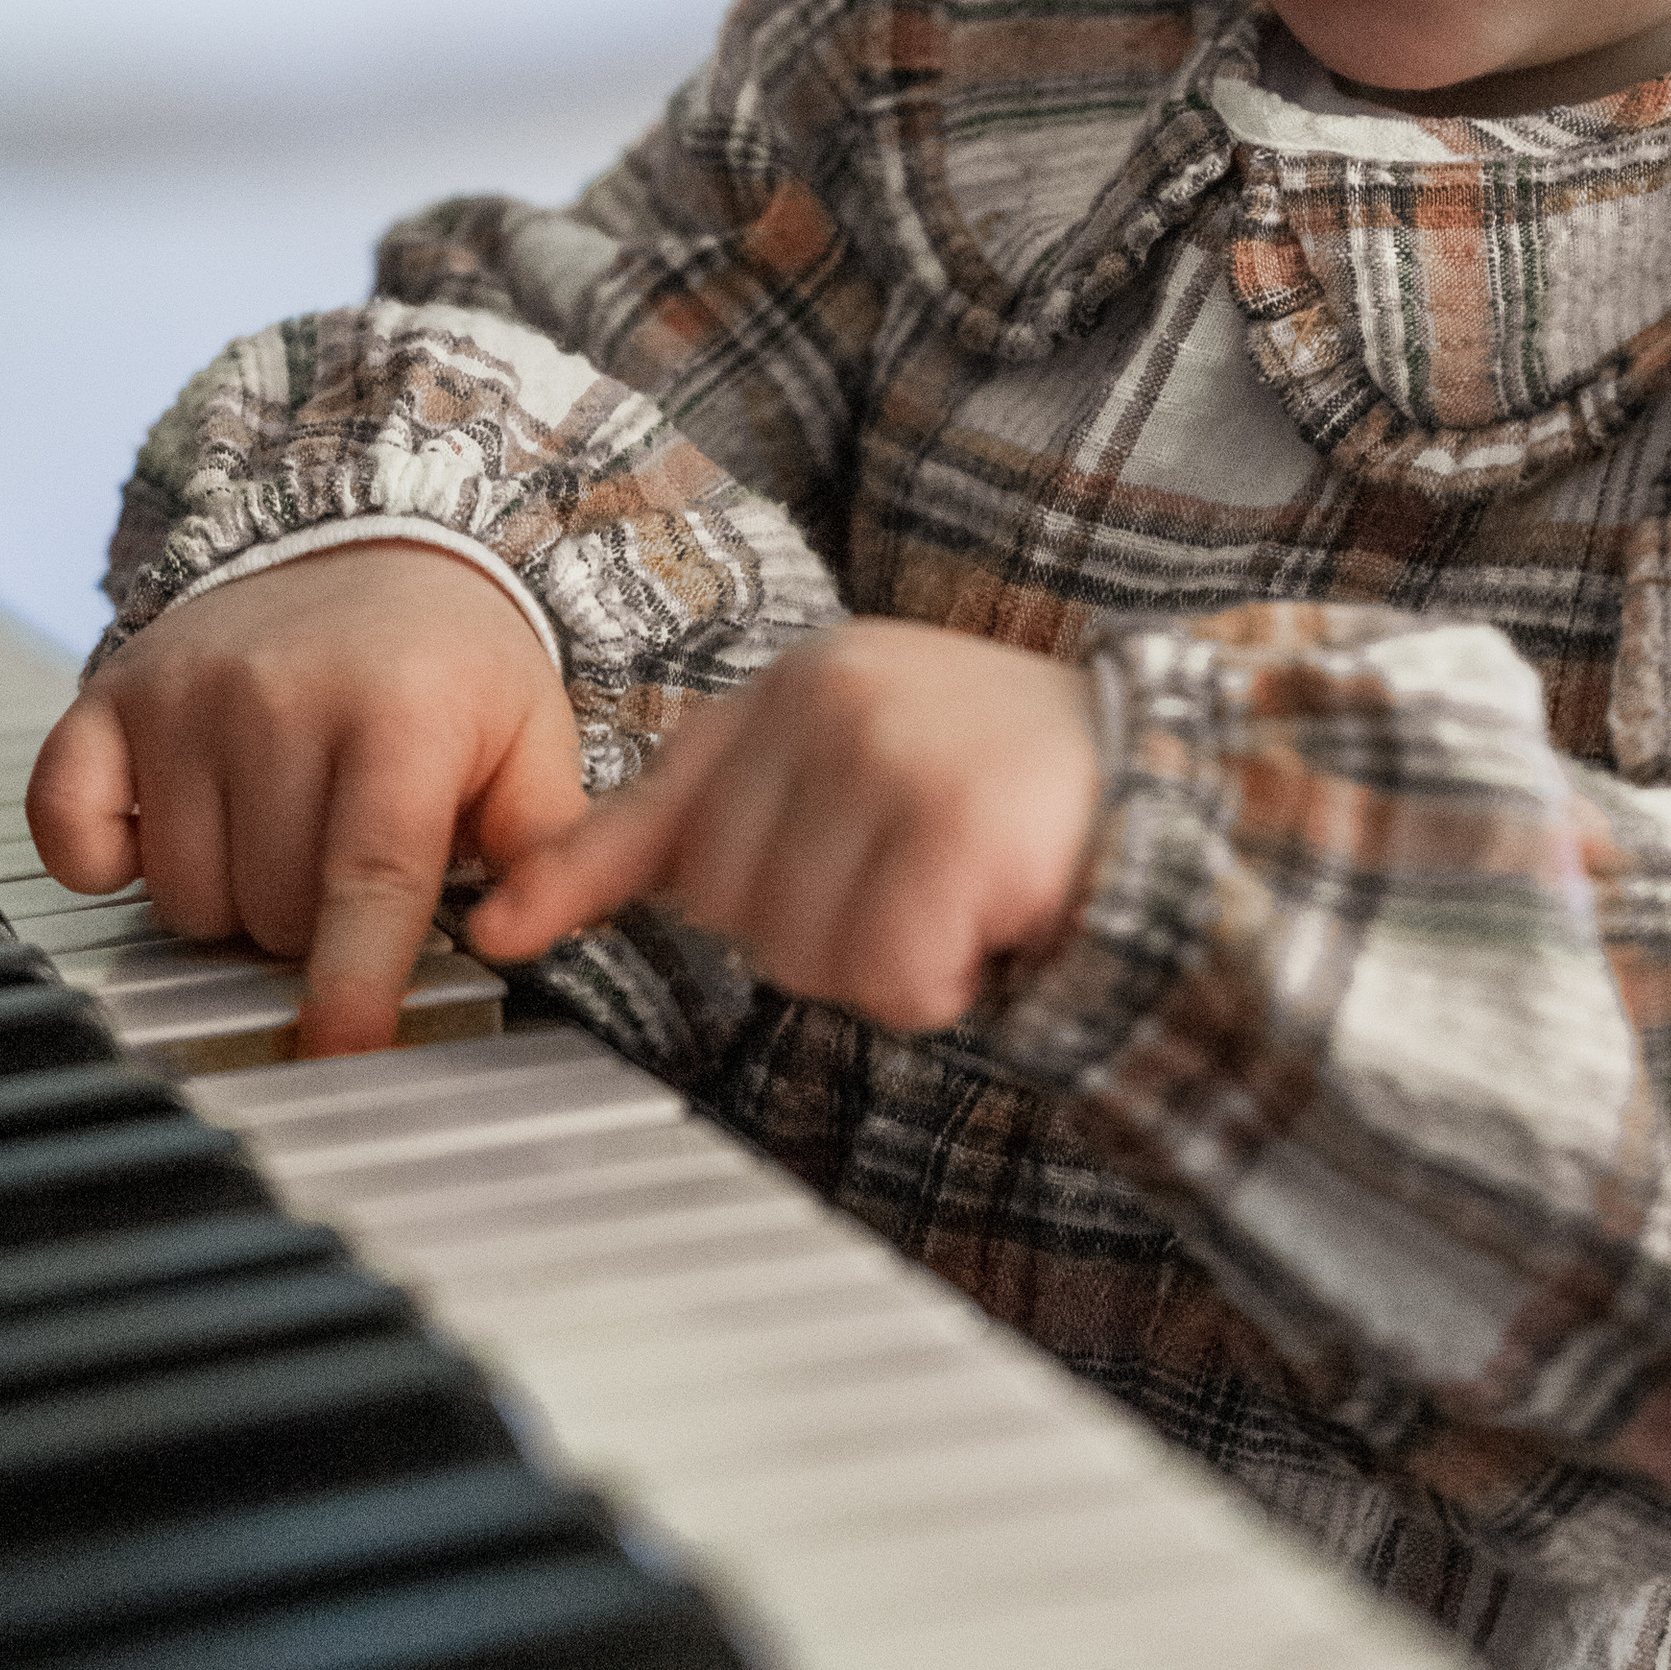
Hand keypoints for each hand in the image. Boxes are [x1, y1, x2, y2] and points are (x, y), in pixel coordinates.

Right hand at [27, 543, 583, 1056]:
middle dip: (314, 927)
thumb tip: (526, 939)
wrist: (372, 548)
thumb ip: (546, 853)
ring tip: (284, 830)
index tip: (342, 1052)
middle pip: (274, 912)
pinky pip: (69, 831)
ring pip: (184, 899)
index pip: (370, 875)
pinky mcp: (113, 694)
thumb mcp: (531, 744)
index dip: (353, 980)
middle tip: (348, 861)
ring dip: (232, 903)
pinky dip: (103, 860)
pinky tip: (170, 827)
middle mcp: (281, 695)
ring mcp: (186, 693)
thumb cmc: (453, 668)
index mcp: (400, 712)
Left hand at [468, 618, 1101, 1032]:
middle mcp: (833, 703)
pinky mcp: (956, 827)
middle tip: (906, 887)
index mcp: (803, 685)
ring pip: (807, 952)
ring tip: (956, 895)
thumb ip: (730, 820)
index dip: (575, 877)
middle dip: (813, 931)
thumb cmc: (1001, 792)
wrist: (1167, 784)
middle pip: (732, 904)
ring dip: (885, 962)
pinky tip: (992, 922)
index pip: (662, 795)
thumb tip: (535, 905)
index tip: (502, 930)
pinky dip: (942, 984)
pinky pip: (893, 976)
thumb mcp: (857, 767)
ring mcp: (894, 757)